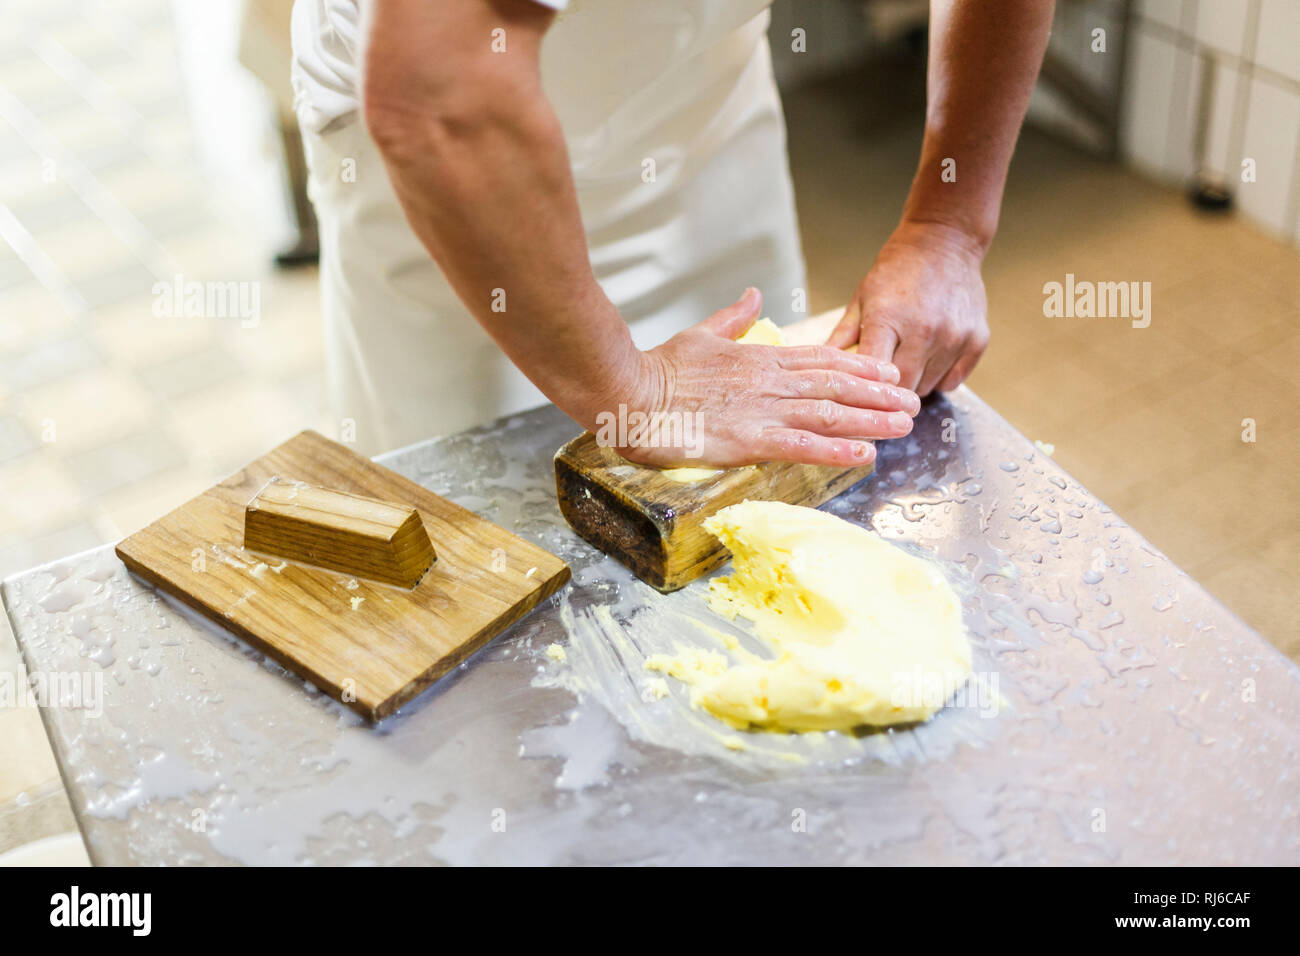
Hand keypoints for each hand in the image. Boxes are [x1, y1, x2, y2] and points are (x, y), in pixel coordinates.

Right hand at [613, 289, 920, 468]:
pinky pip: (803, 445)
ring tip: (904, 424)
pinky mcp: (749, 439)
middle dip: (878, 393)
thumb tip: (754, 295)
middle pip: (836, 385)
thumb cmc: (657, 369)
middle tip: (912, 400)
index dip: (859, 366)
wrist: (627, 392)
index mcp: (758, 358)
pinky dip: (837, 449)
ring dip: (870, 419)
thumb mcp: (700, 333)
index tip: (887, 370)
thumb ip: (734, 318)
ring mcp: (762, 410)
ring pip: (830, 412)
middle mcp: (769, 382)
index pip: (820, 360)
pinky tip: (865, 455)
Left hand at [828, 221, 989, 395]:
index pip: (874, 375)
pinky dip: (939, 378)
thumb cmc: (898, 270)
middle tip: (881, 382)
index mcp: (888, 318)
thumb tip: (822, 369)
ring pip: (927, 388)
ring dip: (914, 383)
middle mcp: (924, 330)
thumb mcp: (862, 297)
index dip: (865, 391)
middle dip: (888, 392)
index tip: (859, 395)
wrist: (945, 240)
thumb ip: (843, 336)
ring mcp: (954, 337)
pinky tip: (930, 358)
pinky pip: (953, 382)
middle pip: (903, 388)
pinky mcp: (977, 340)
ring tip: (907, 360)